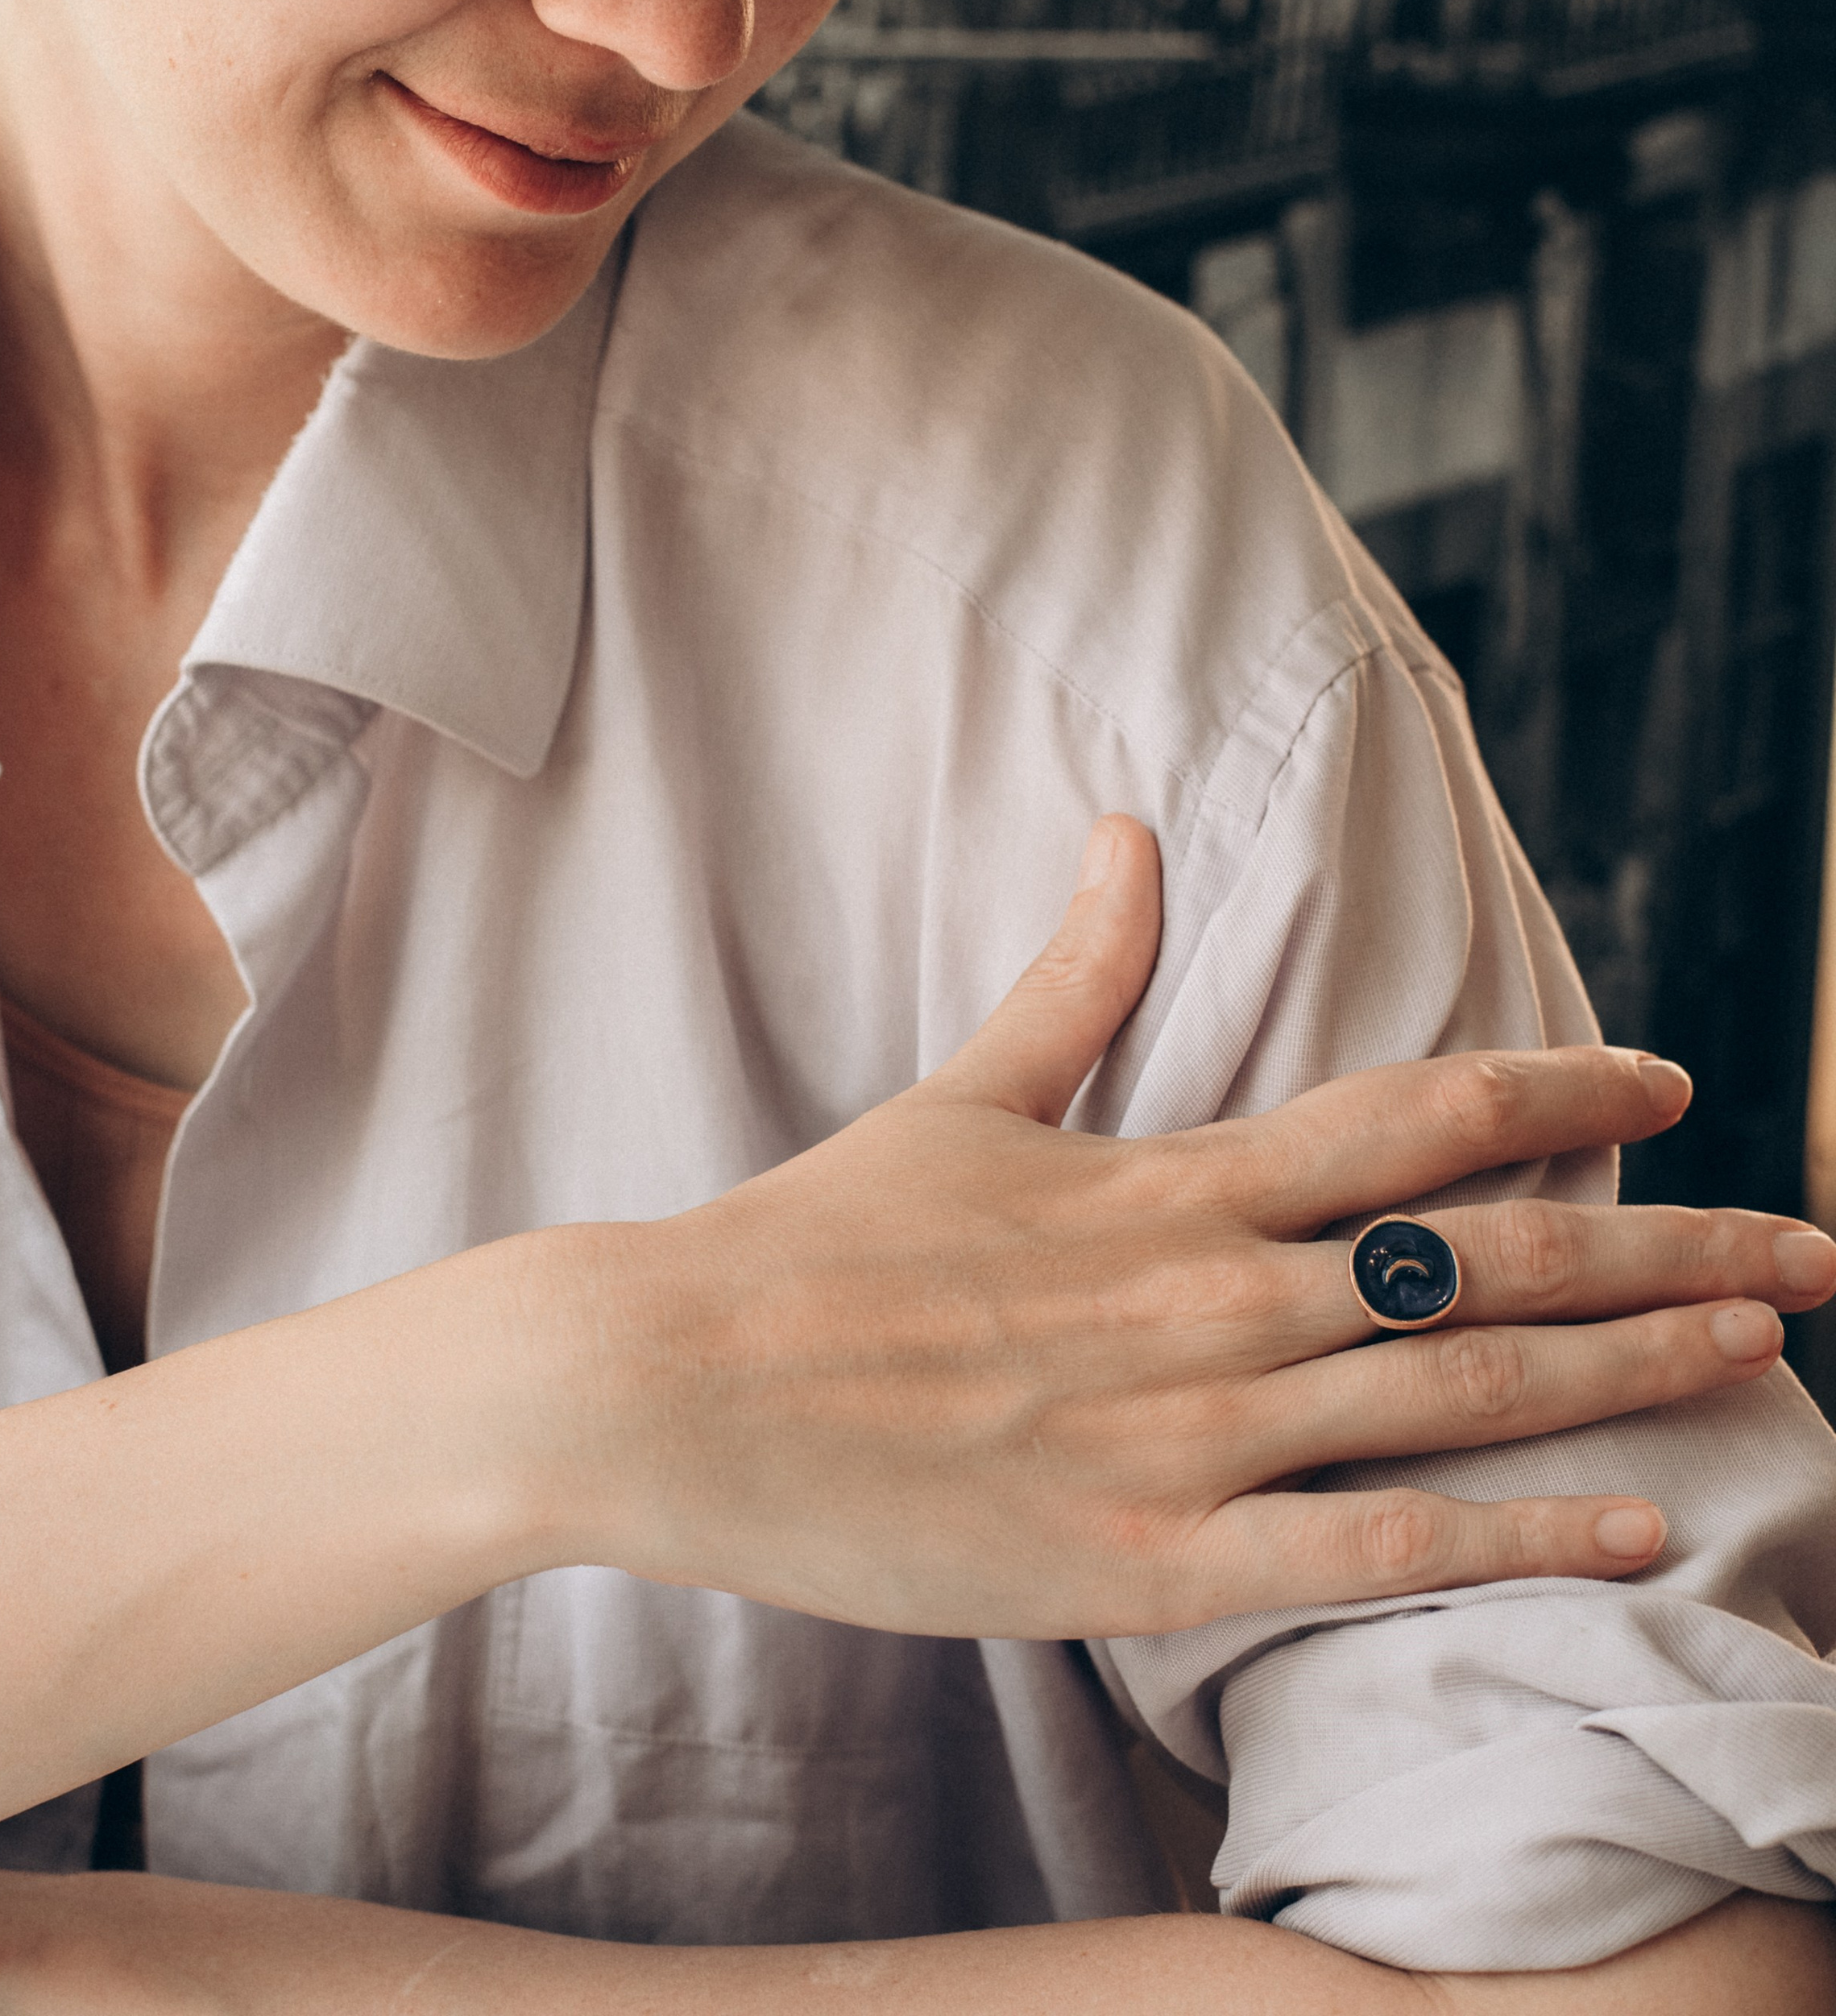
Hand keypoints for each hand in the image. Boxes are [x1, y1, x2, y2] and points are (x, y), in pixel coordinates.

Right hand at [544, 815, 1832, 1638]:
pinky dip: (1518, 1539)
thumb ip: (1074, 974)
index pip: (1407, 1113)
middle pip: (1484, 1251)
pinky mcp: (1146, 1563)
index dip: (1554, 1083)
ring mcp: (1187, 1434)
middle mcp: (1208, 1294)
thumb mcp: (962, 1096)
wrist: (672, 1380)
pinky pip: (1372, 1553)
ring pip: (1457, 1388)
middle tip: (1818, 1240)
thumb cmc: (816, 1241)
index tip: (1667, 1072)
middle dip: (1669, 1241)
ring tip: (1768, 1343)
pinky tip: (1639, 1528)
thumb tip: (1123, 829)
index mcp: (1166, 1179)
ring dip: (1632, 1363)